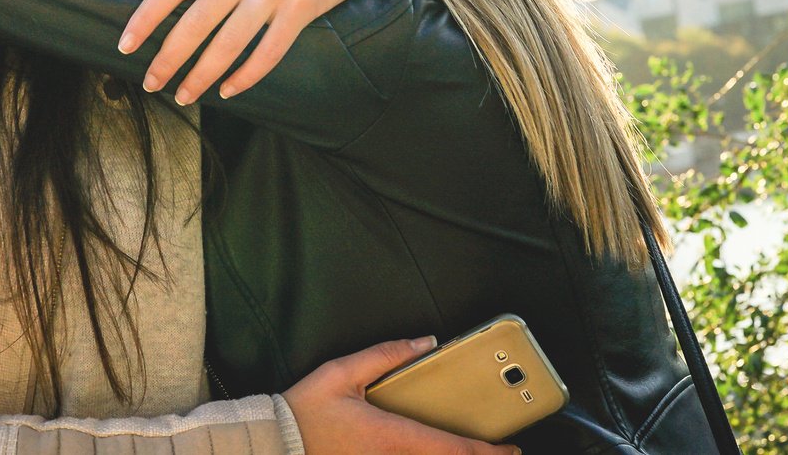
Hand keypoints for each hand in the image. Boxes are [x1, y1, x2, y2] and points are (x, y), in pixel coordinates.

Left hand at [116, 0, 421, 104]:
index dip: (146, 16)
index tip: (126, 44)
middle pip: (196, 22)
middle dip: (168, 58)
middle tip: (151, 83)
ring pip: (229, 44)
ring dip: (202, 76)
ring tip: (184, 94)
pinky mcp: (303, 8)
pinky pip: (268, 52)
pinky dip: (246, 76)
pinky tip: (229, 90)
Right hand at [284, 336, 521, 454]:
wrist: (277, 443)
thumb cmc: (306, 410)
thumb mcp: (343, 372)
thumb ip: (387, 355)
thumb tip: (425, 342)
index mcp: (391, 436)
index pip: (450, 449)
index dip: (486, 453)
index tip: (509, 450)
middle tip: (500, 452)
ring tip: (472, 449)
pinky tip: (433, 449)